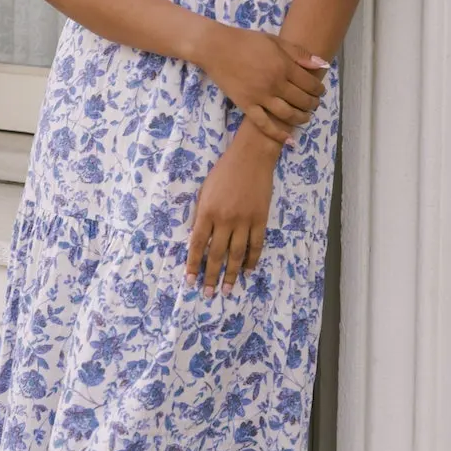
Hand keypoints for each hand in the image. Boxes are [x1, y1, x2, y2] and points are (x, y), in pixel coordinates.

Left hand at [184, 124, 277, 298]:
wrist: (251, 157)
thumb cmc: (223, 172)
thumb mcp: (204, 191)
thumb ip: (201, 215)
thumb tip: (198, 239)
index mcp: (207, 211)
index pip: (196, 244)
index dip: (192, 264)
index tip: (189, 281)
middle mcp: (224, 219)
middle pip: (216, 254)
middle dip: (211, 276)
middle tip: (208, 293)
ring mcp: (244, 221)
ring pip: (236, 254)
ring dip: (231, 274)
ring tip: (227, 290)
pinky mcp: (260, 219)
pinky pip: (256, 245)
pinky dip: (251, 259)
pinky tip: (246, 270)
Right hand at [193, 21, 330, 143]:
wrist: (216, 48)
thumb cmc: (246, 41)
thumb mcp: (275, 41)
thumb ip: (299, 53)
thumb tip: (322, 65)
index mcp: (284, 66)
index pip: (309, 83)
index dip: (318, 89)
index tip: (320, 91)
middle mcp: (275, 84)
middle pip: (301, 100)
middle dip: (312, 104)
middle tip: (314, 105)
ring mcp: (260, 97)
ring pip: (287, 114)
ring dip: (301, 119)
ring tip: (305, 118)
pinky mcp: (246, 106)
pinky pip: (264, 124)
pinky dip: (278, 134)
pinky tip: (288, 139)